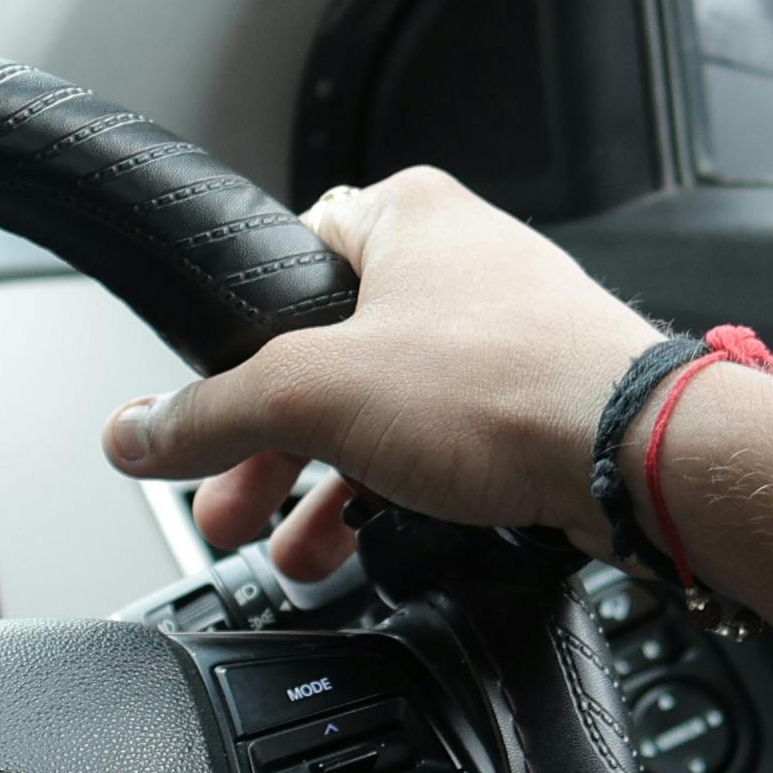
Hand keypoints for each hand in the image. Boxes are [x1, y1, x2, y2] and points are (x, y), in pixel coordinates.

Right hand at [102, 168, 659, 586]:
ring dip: (326, 487)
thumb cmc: (508, 387)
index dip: (240, 341)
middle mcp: (459, 265)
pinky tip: (363, 548)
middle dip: (271, 447)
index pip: (290, 261)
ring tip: (290, 555)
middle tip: (227, 507)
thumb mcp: (316, 395)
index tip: (206, 408)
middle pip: (329, 357)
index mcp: (406, 216)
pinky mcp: (537, 405)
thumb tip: (136, 433)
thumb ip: (212, 416)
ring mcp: (504, 337)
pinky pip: (442, 448)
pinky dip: (396, 496)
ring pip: (385, 411)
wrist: (636, 459)